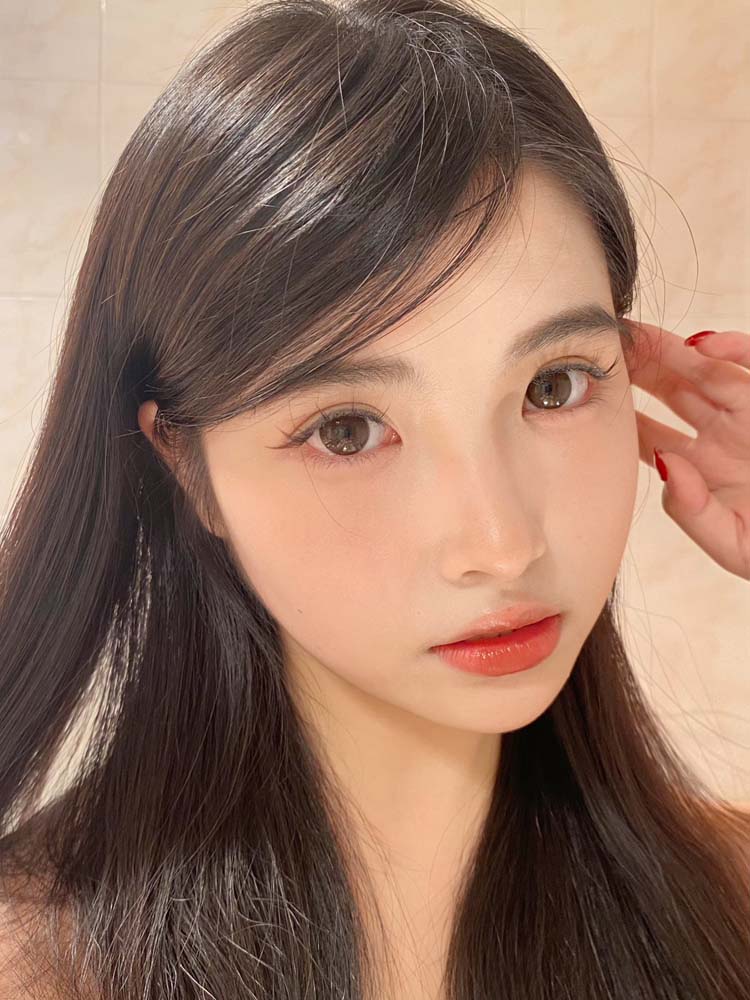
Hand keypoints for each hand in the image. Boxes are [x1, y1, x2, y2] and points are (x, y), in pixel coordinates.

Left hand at [622, 320, 749, 580]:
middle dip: (637, 367)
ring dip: (672, 352)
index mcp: (705, 468)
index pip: (649, 431)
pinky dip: (737, 349)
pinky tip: (704, 343)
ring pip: (708, 372)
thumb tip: (662, 466)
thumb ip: (693, 512)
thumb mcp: (736, 546)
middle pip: (672, 391)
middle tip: (602, 345)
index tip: (586, 391)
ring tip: (634, 335)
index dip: (618, 410)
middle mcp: (726, 435)